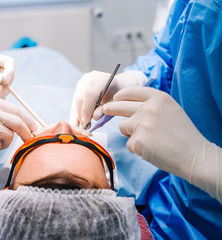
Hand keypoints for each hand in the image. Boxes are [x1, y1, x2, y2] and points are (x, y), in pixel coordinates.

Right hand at [69, 70, 146, 127]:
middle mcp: (89, 78)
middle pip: (81, 97)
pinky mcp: (79, 87)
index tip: (86, 122)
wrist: (117, 85)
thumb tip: (94, 117)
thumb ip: (105, 109)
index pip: (90, 94)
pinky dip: (77, 111)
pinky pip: (75, 100)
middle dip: (81, 113)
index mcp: (101, 79)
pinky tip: (79, 121)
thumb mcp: (115, 103)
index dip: (87, 109)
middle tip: (84, 126)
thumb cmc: (118, 95)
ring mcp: (83, 81)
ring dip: (77, 114)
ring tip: (83, 125)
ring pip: (76, 100)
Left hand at [103, 86, 221, 202]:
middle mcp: (148, 108)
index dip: (121, 95)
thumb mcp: (171, 110)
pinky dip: (137, 148)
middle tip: (105, 110)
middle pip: (119, 106)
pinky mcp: (137, 141)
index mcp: (158, 98)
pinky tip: (151, 150)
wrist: (194, 155)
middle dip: (110, 108)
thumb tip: (129, 106)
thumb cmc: (183, 135)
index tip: (116, 98)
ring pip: (122, 126)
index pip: (132, 91)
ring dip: (130, 134)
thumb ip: (152, 106)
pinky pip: (128, 143)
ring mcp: (141, 124)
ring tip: (150, 140)